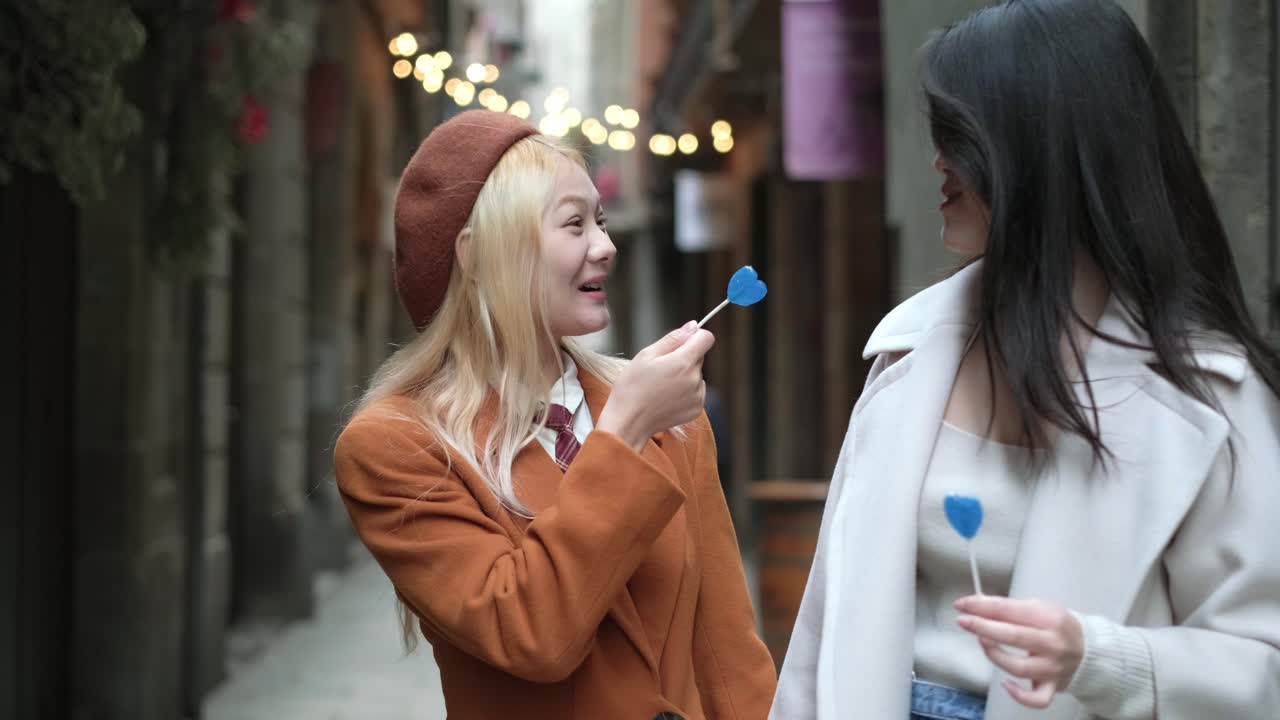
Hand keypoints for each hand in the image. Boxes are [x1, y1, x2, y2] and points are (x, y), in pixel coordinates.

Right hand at [597, 321, 714, 451]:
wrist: (628, 422)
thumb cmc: (632, 387)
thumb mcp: (646, 355)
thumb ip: (673, 339)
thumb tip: (693, 326)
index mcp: (683, 362)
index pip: (706, 338)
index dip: (694, 336)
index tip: (681, 342)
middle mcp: (695, 379)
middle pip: (699, 357)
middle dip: (684, 358)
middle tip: (660, 368)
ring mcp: (698, 396)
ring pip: (697, 375)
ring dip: (684, 376)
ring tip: (661, 386)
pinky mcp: (696, 409)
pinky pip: (696, 392)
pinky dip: (685, 392)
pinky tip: (666, 397)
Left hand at [954, 595, 1083, 708]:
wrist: (1089, 649)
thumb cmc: (1057, 625)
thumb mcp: (1038, 607)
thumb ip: (1008, 607)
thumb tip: (976, 604)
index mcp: (1048, 618)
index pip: (1009, 610)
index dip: (981, 607)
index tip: (962, 605)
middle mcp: (1052, 643)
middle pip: (1013, 636)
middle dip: (982, 627)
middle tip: (963, 621)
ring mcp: (1052, 667)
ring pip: (1019, 667)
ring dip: (995, 655)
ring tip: (983, 643)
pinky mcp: (1052, 686)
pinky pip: (1037, 698)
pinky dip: (1020, 695)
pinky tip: (1005, 684)